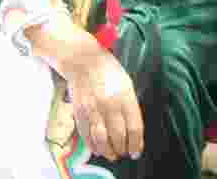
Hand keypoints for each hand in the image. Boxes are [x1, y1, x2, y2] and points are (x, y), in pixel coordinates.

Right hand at [27, 16, 143, 161]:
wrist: (83, 60)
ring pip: (101, 139)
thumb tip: (133, 128)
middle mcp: (109, 104)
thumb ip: (130, 105)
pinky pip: (86, 135)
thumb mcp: (127, 84)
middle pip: (118, 135)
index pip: (134, 127)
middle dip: (123, 149)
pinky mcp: (79, 112)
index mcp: (125, 96)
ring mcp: (93, 109)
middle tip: (125, 153)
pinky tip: (98, 150)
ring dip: (108, 151)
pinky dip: (93, 146)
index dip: (137, 143)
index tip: (137, 152)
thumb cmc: (109, 70)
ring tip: (113, 155)